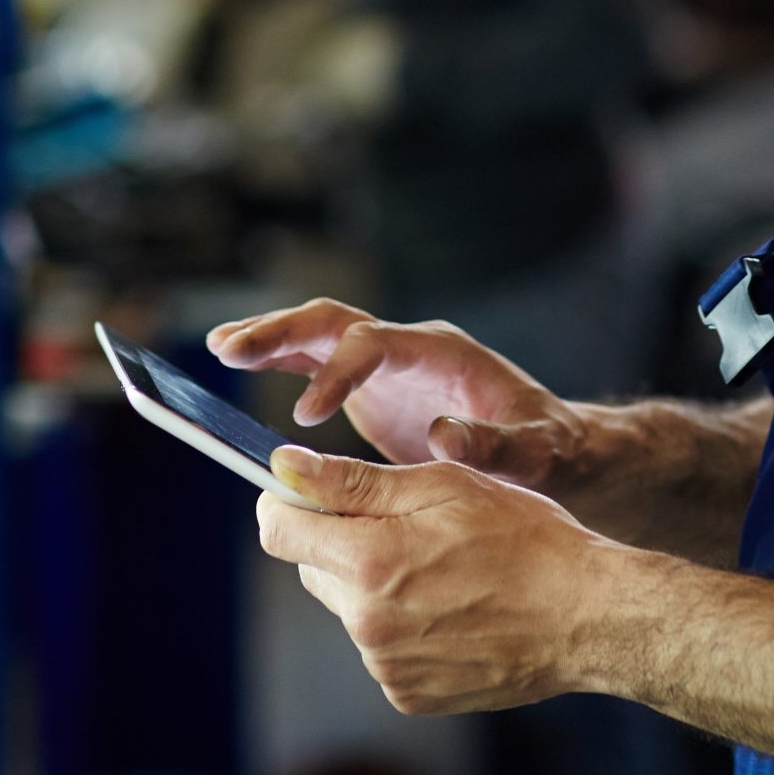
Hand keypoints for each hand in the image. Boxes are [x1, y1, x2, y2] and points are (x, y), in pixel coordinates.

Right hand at [208, 300, 589, 487]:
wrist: (553, 444)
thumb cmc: (548, 448)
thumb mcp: (535, 451)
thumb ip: (496, 446)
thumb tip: (443, 435)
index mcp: (441, 353)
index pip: (376, 343)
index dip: (338, 371)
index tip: (306, 414)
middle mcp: (407, 346)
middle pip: (336, 322)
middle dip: (284, 332)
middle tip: (232, 350)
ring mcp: (386, 362)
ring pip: (318, 334)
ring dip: (269, 338)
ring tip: (220, 349)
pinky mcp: (370, 385)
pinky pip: (315, 361)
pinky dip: (277, 359)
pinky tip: (234, 361)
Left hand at [257, 446, 628, 714]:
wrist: (587, 616)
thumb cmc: (526, 536)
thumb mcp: (444, 485)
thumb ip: (354, 481)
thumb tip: (284, 467)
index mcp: (370, 561)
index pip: (278, 530)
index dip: (285, 502)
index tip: (305, 490)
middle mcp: (366, 623)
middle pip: (313, 568)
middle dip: (342, 541)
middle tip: (407, 525)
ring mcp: (386, 666)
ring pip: (350, 608)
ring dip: (376, 584)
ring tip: (445, 570)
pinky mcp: (407, 694)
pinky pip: (380, 648)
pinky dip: (402, 626)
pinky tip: (453, 609)